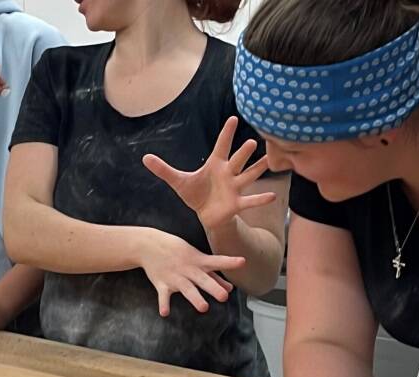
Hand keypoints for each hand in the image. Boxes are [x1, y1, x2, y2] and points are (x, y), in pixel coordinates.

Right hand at [136, 229, 244, 316]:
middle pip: (203, 280)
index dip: (230, 262)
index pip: (217, 262)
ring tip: (203, 308)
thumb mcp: (196, 259)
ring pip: (187, 289)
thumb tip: (229, 289)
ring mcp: (175, 277)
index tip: (242, 262)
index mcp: (199, 262)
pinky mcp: (161, 283)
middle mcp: (189, 270)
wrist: (149, 245)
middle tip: (224, 297)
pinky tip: (165, 313)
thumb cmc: (177, 251)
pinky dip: (163, 304)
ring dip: (195, 298)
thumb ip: (213, 276)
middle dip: (214, 288)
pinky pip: (163, 296)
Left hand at [142, 116, 275, 233]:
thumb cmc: (196, 194)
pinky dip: (261, 199)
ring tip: (270, 160)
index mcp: (215, 165)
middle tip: (252, 141)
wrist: (206, 215)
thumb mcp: (178, 181)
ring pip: (249, 176)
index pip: (221, 145)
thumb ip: (163, 169)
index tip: (233, 118)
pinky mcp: (237, 204)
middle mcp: (228, 173)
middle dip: (244, 152)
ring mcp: (235, 188)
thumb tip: (145, 157)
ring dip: (258, 168)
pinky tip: (273, 196)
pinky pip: (250, 201)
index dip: (226, 133)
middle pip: (238, 160)